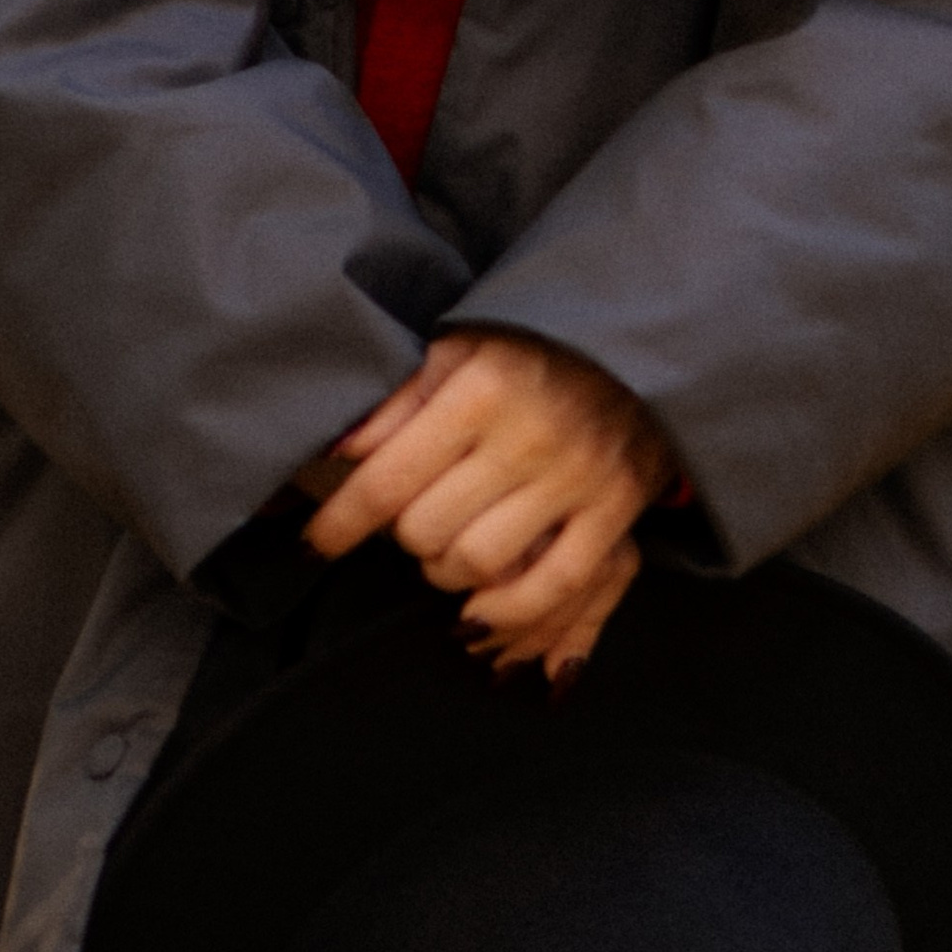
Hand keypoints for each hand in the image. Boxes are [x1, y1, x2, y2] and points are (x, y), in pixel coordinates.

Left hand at [306, 331, 673, 676]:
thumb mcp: (460, 347)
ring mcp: (576, 477)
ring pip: (478, 564)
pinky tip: (481, 610)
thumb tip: (339, 449)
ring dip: (446, 572)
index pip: (386, 480)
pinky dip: (510, 609)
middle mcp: (527, 436)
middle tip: (410, 522)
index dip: (337, 524)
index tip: (312, 544)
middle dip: (403, 536)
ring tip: (445, 554)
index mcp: (480, 390)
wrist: (639, 341)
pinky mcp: (616, 508)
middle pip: (425, 531)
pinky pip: (554, 584)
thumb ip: (399, 401)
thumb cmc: (533, 347)